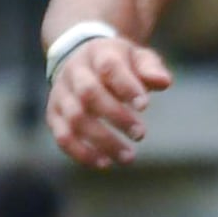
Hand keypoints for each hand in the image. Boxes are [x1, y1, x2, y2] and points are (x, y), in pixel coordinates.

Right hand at [47, 32, 173, 168]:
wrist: (80, 60)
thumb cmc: (118, 63)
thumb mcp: (137, 57)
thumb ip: (151, 68)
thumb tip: (163, 82)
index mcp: (97, 53)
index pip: (109, 67)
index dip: (126, 87)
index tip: (144, 106)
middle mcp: (74, 72)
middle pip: (89, 93)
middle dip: (116, 116)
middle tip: (140, 135)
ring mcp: (60, 94)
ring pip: (75, 118)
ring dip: (102, 141)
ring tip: (128, 157)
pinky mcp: (54, 115)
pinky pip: (62, 136)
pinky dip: (81, 153)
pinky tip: (104, 163)